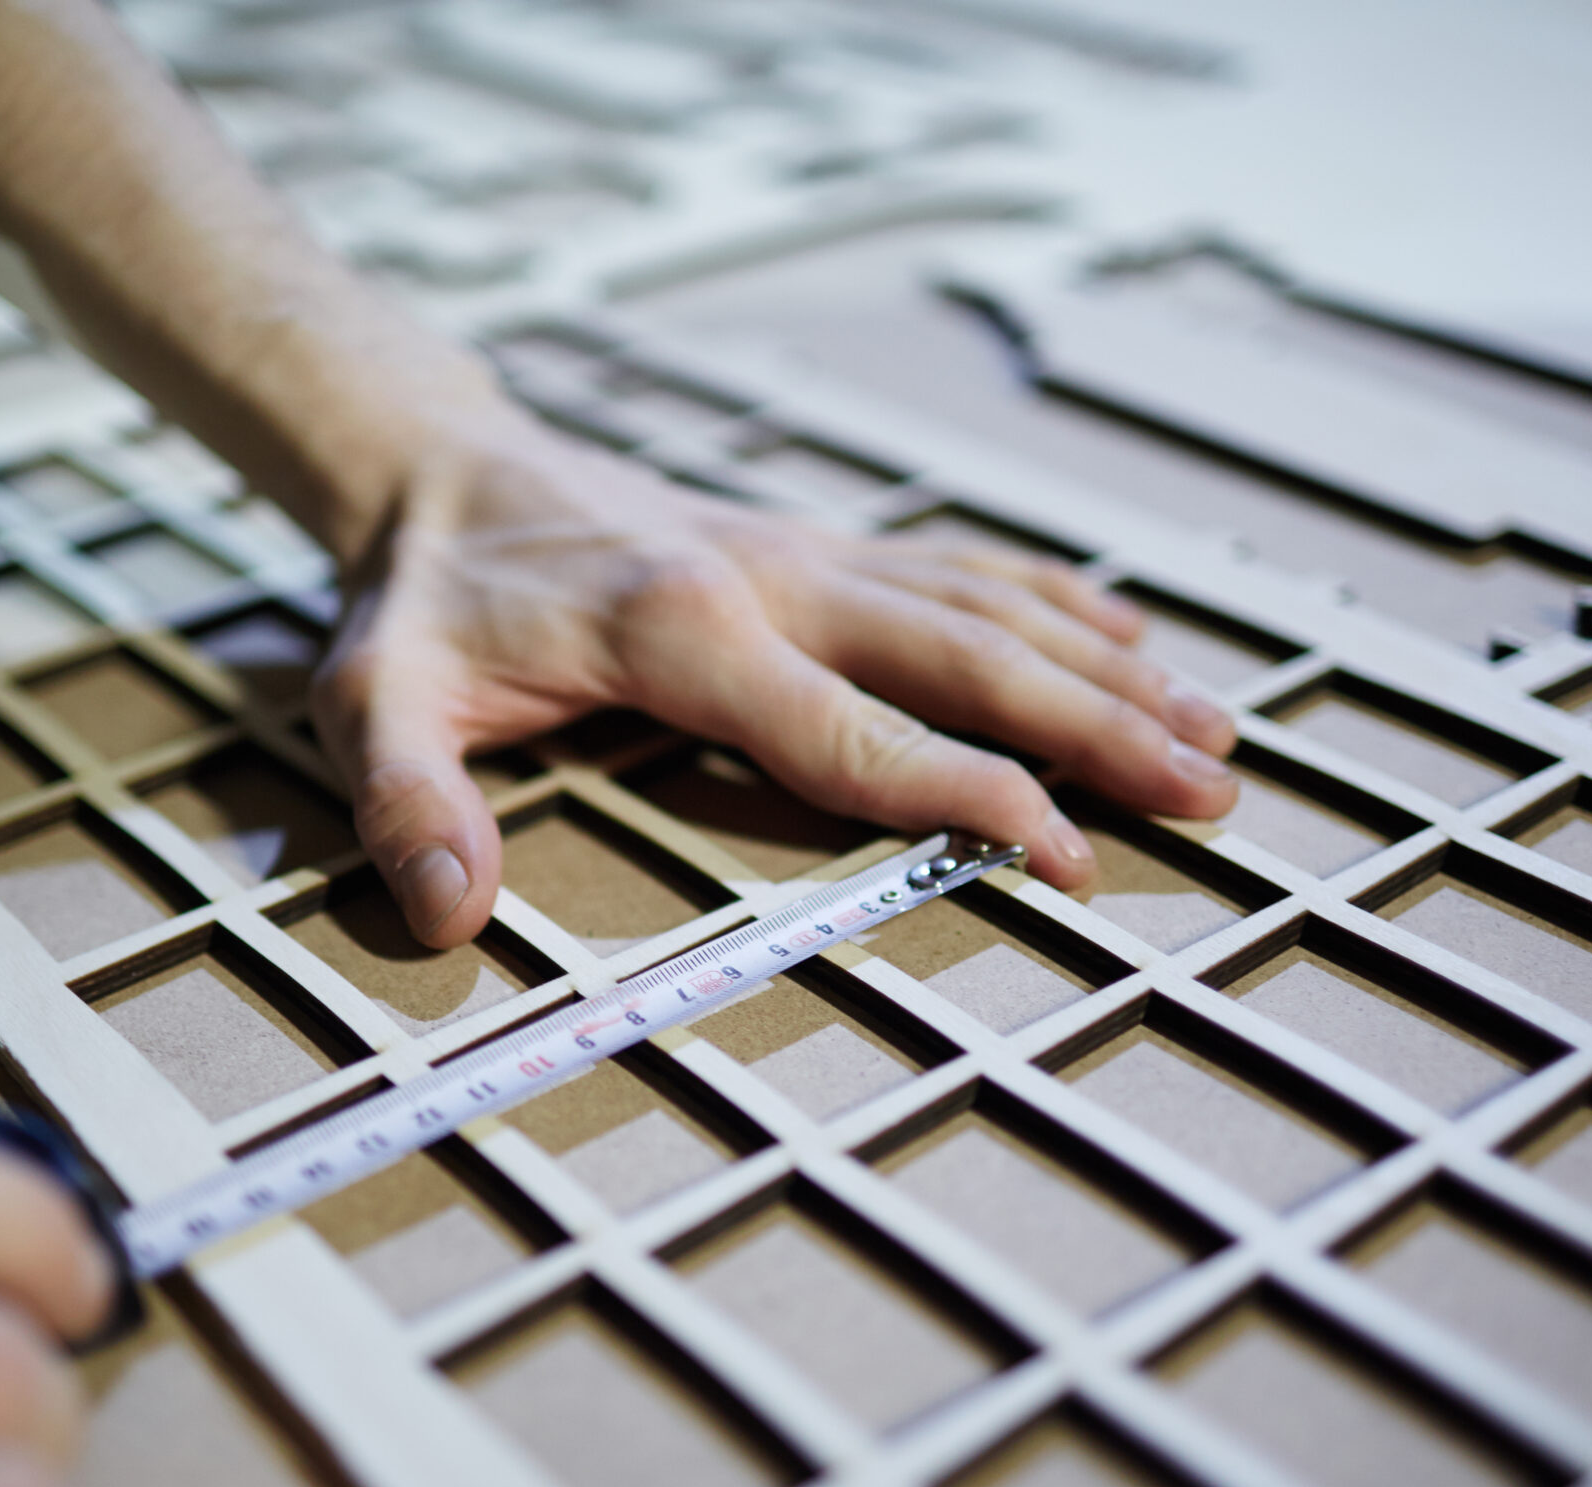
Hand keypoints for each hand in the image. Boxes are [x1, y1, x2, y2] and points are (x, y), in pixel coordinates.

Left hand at [313, 418, 1241, 946]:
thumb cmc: (420, 600)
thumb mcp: (375, 702)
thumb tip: (449, 919)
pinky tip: (1130, 635)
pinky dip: (1058, 599)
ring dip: (1108, 667)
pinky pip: (961, 565)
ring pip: (991, 603)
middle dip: (1098, 729)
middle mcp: (776, 576)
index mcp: (686, 628)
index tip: (1065, 854)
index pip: (857, 730)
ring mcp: (808, 550)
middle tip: (1209, 797)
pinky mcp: (816, 541)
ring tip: (1216, 731)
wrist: (439, 463)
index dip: (969, 794)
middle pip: (970, 654)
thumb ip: (408, 807)